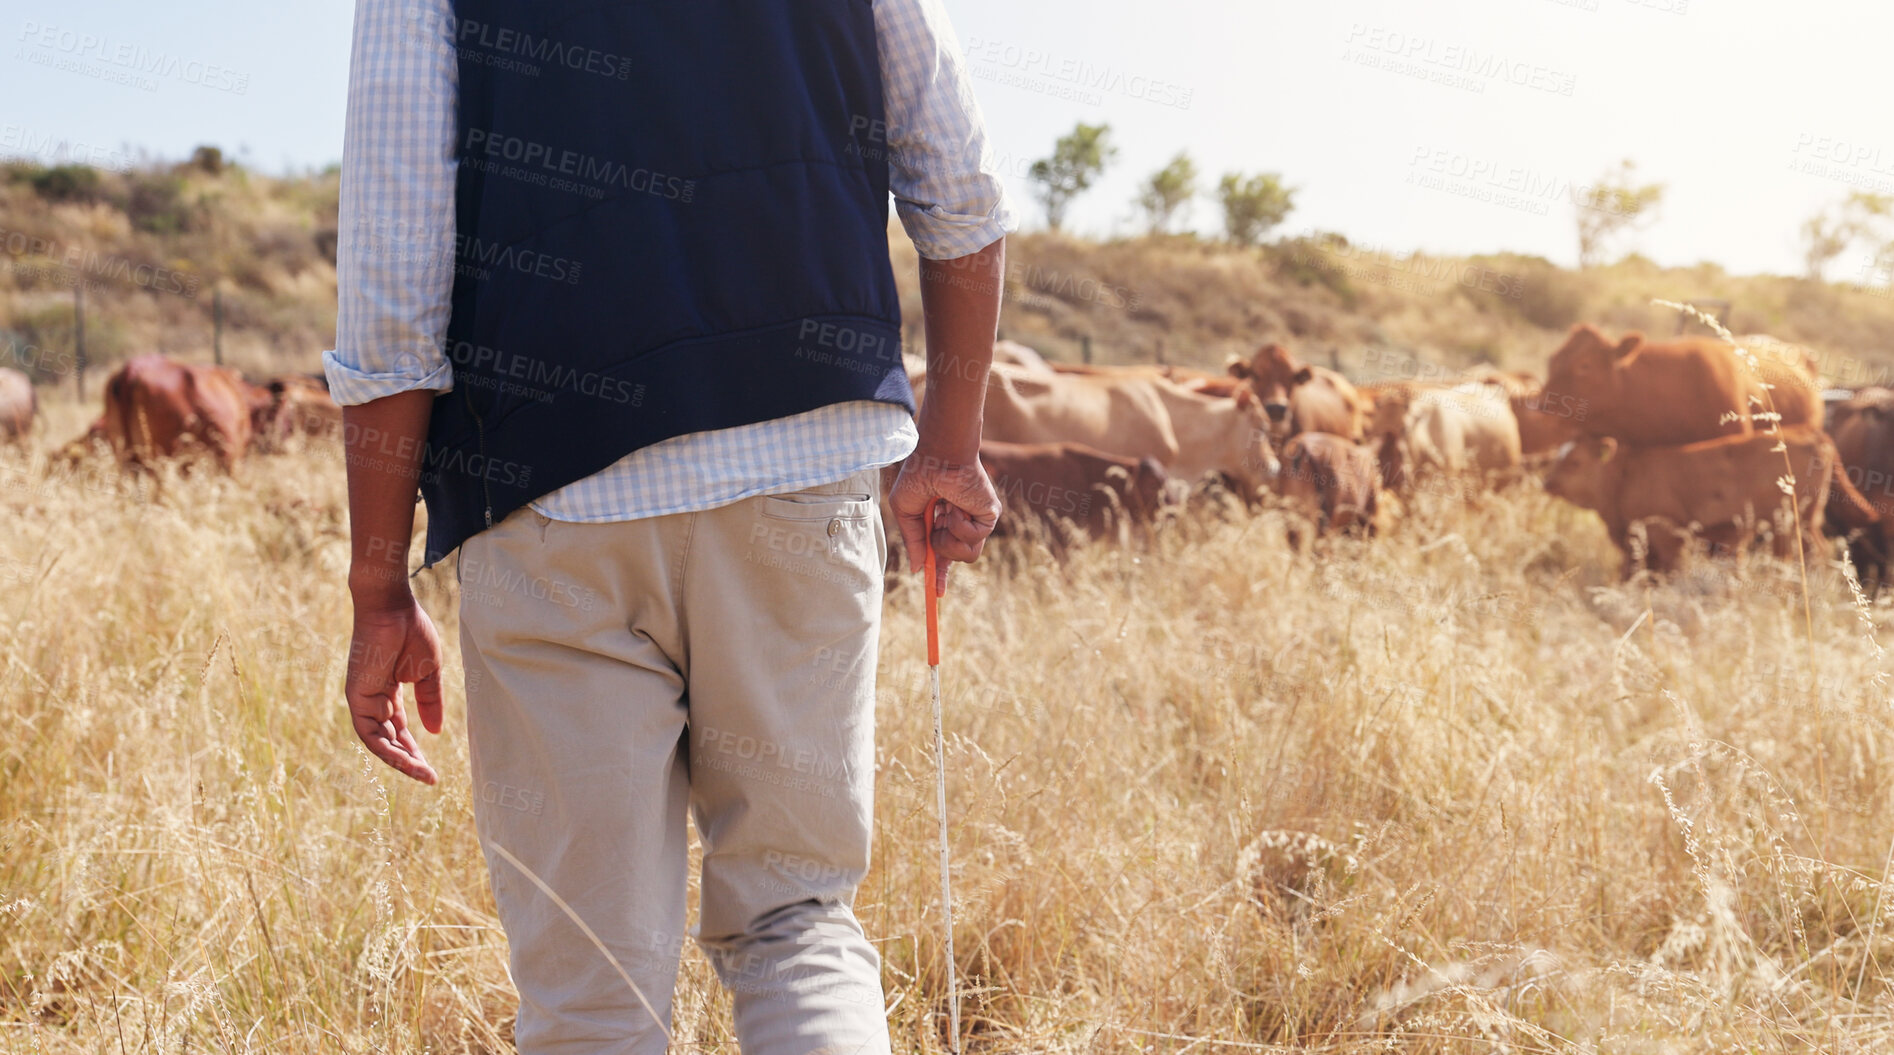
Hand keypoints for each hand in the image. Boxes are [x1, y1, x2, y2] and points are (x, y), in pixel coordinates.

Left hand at [345, 591, 445, 783]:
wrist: (392, 607)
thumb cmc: (411, 630)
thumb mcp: (428, 673)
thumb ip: (430, 701)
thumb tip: (435, 732)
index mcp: (388, 692)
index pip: (399, 729)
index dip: (415, 750)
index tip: (432, 770)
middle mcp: (373, 699)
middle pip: (389, 740)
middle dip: (409, 761)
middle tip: (429, 777)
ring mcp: (363, 699)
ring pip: (378, 742)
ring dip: (399, 760)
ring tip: (423, 773)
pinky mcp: (356, 697)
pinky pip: (370, 732)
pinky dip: (387, 749)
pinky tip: (406, 759)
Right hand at [888, 444, 1000, 595]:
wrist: (938, 456)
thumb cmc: (919, 475)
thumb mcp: (905, 511)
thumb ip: (913, 541)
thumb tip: (916, 569)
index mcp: (941, 520)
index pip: (943, 553)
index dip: (939, 573)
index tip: (936, 592)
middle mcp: (961, 521)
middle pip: (956, 558)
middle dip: (941, 567)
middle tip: (930, 552)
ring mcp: (976, 519)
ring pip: (966, 555)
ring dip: (947, 542)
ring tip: (943, 517)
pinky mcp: (989, 516)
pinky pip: (973, 539)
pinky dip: (959, 527)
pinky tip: (955, 508)